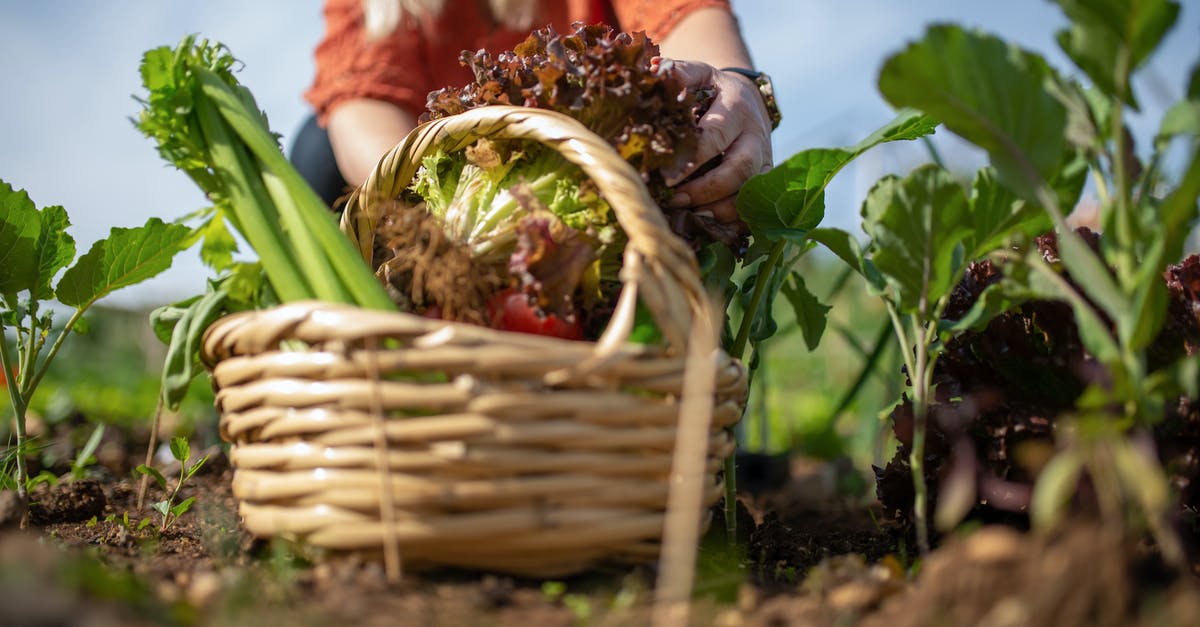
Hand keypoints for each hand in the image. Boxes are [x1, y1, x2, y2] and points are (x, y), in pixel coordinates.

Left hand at [664, 60, 773, 223]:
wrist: (747, 98)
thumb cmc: (712, 90)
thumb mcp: (698, 74)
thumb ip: (677, 73)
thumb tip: (652, 72)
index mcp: (736, 107)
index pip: (715, 137)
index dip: (691, 160)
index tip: (665, 177)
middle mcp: (755, 135)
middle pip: (738, 169)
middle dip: (706, 190)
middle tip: (675, 200)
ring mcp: (765, 159)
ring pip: (750, 191)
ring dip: (720, 209)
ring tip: (689, 216)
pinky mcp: (765, 178)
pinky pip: (755, 206)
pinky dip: (734, 220)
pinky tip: (709, 225)